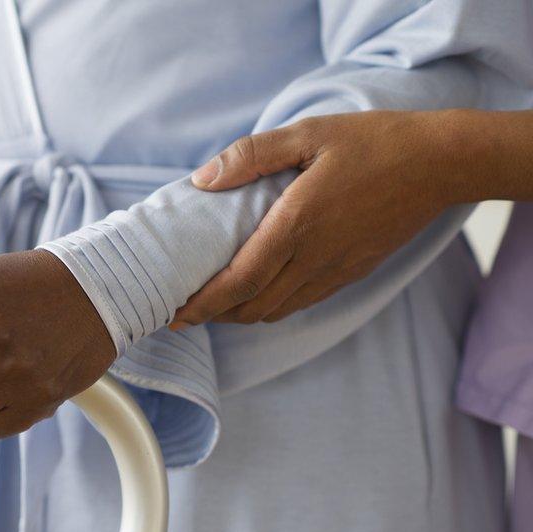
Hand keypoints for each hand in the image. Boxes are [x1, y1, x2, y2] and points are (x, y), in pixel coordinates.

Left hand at [172, 110, 465, 326]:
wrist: (441, 163)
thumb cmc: (372, 142)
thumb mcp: (307, 133)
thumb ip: (250, 156)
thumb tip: (202, 179)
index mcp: (297, 225)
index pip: (238, 281)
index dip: (203, 304)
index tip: (173, 312)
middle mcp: (315, 258)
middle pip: (252, 306)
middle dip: (213, 315)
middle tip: (181, 310)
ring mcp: (336, 270)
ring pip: (276, 310)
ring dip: (240, 313)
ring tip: (212, 304)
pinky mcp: (352, 273)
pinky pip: (302, 302)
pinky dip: (271, 306)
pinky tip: (257, 292)